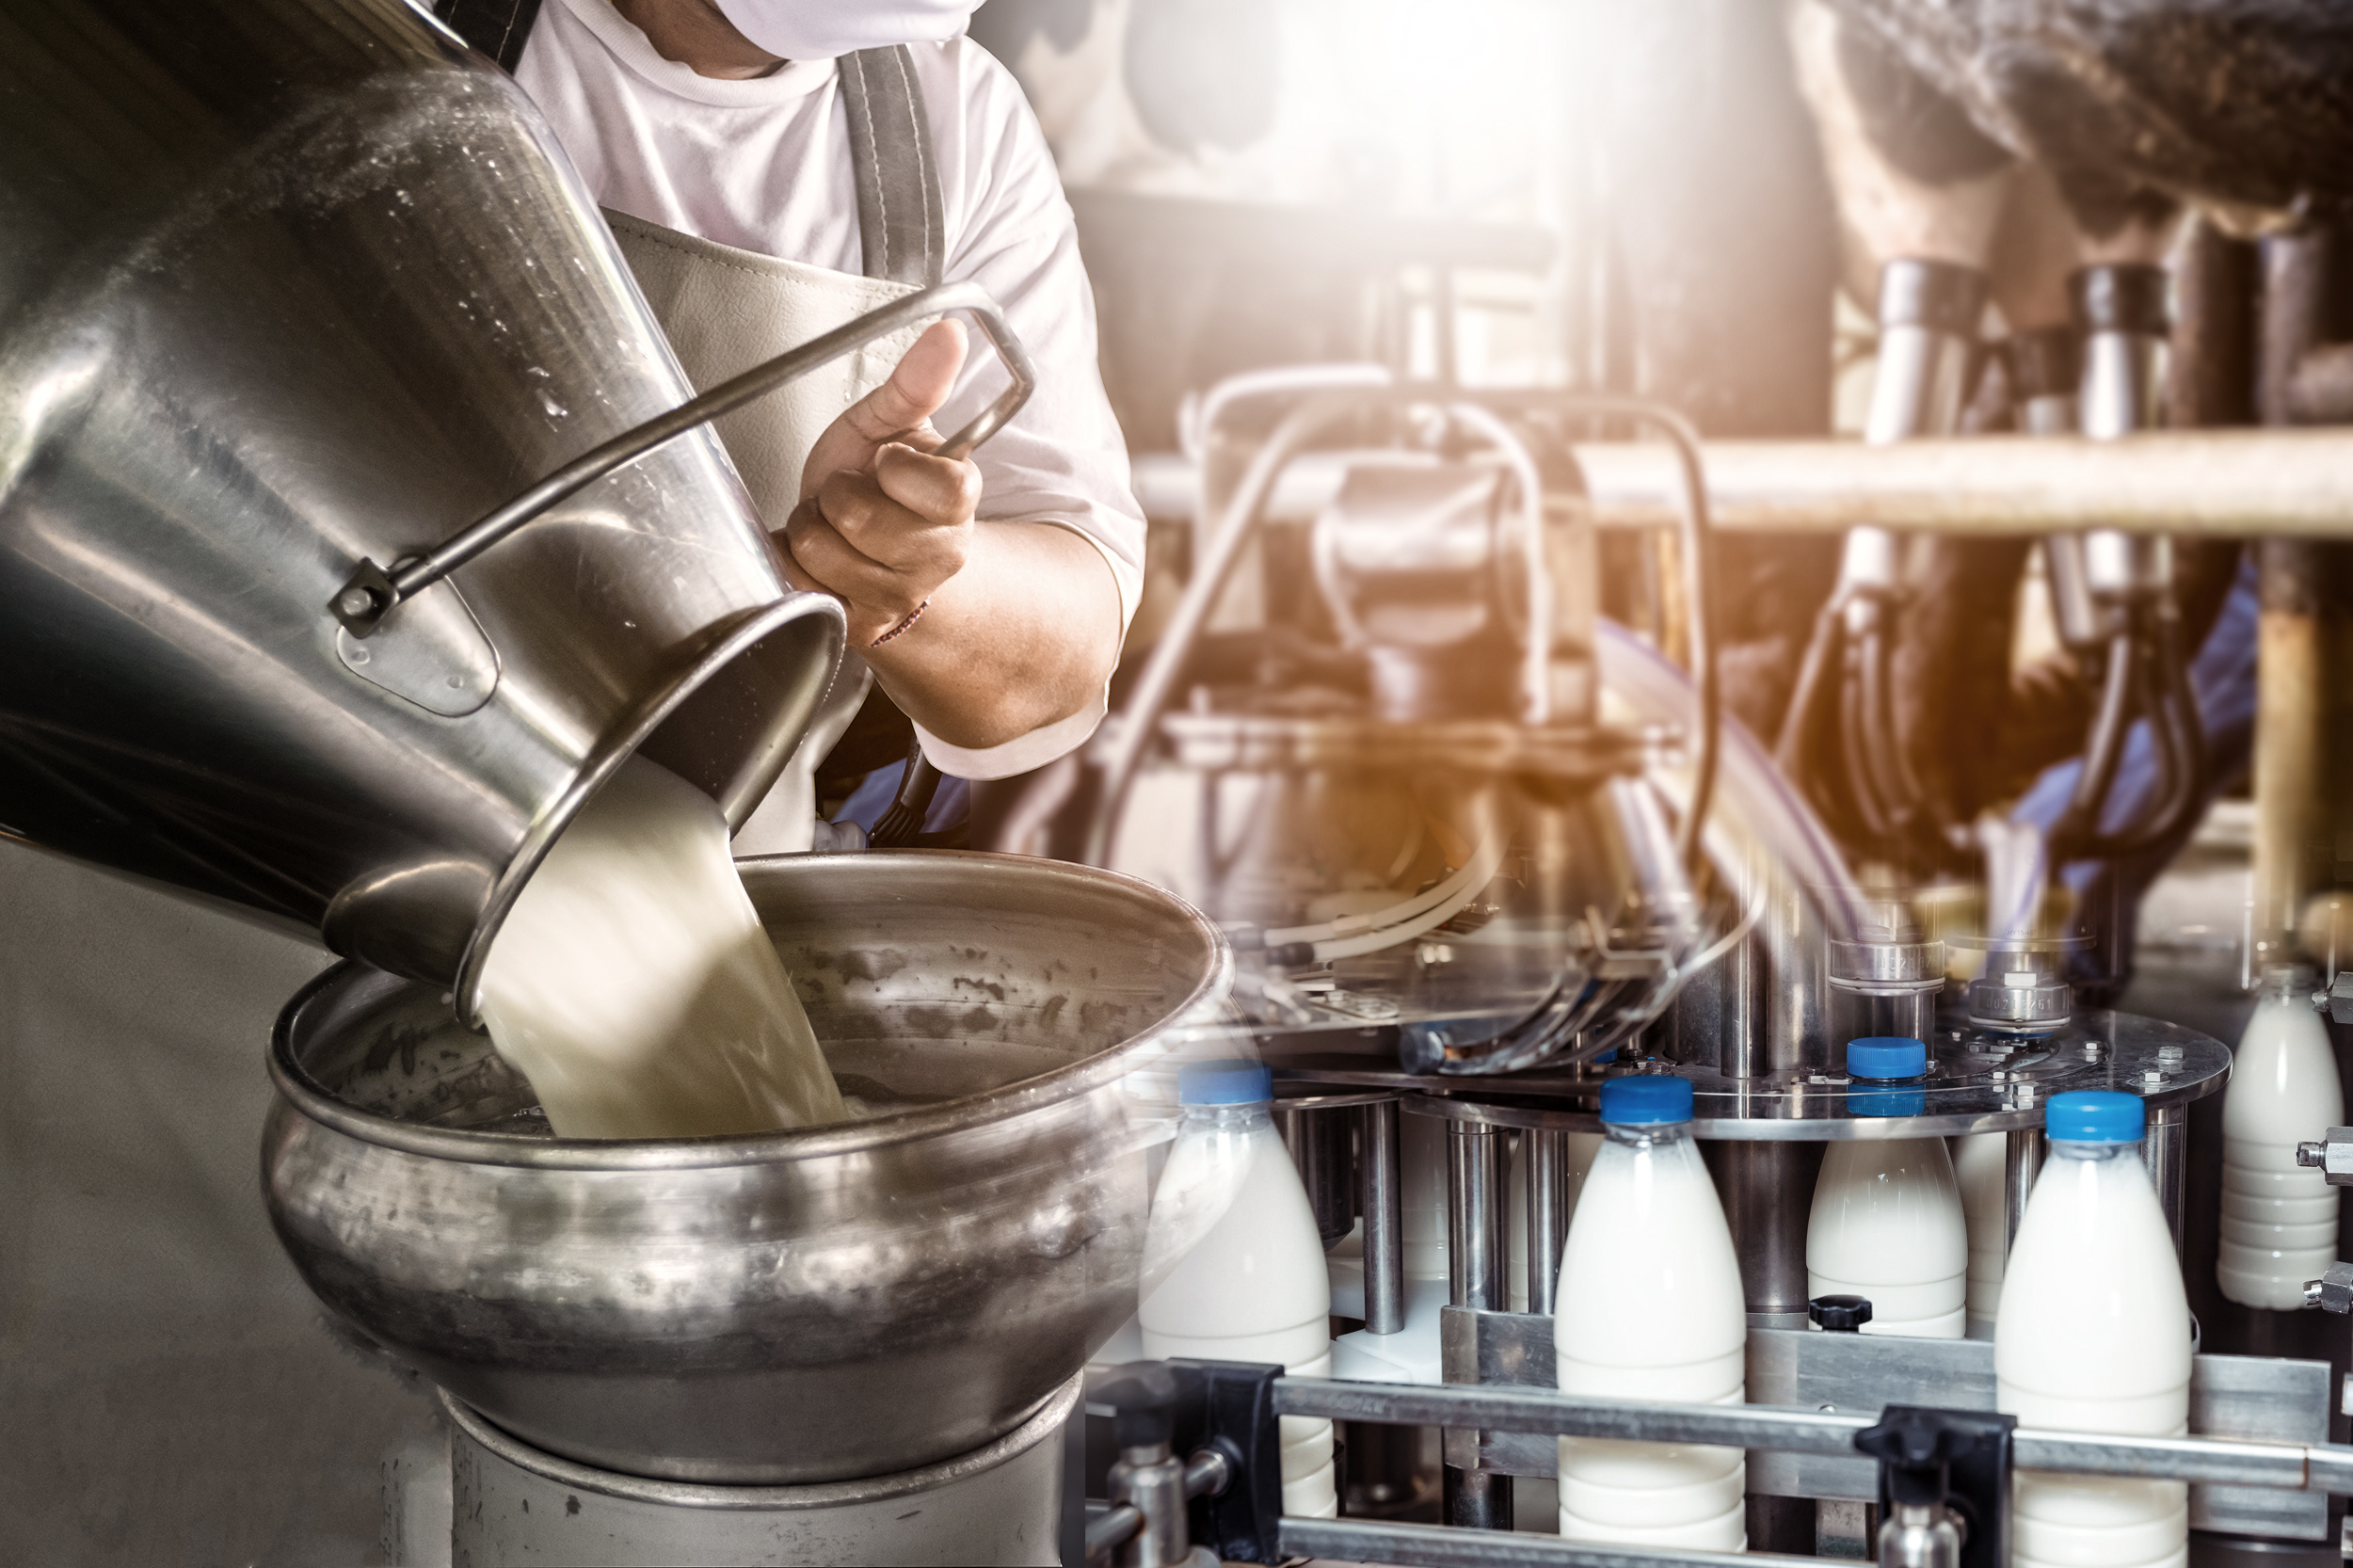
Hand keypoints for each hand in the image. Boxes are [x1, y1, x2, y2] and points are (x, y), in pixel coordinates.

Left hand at [778, 318, 980, 647]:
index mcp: (959, 501)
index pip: (936, 487)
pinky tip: (818, 555)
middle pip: (861, 518)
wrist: (862, 544)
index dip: (894, 468)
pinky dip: (792, 562)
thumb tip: (949, 333)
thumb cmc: (877, 478)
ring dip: (812, 529)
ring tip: (832, 524)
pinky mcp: (859, 624)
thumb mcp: (890, 423)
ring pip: (823, 551)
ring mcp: (899, 596)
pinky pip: (799, 582)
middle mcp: (939, 557)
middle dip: (838, 495)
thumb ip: (917, 381)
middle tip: (850, 493)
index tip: (886, 463)